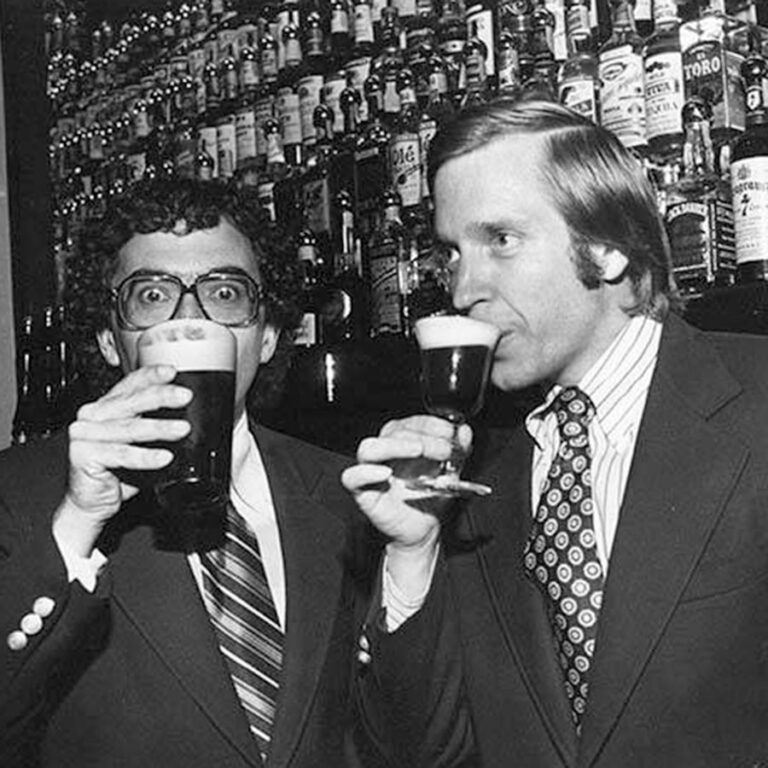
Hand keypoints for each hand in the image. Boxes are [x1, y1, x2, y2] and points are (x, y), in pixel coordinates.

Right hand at [53, 365, 191, 555]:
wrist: (91, 503)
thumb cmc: (117, 473)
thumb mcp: (140, 445)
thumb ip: (155, 429)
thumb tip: (189, 420)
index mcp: (106, 407)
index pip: (130, 385)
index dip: (151, 376)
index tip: (172, 371)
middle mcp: (92, 416)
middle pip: (131, 402)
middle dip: (161, 397)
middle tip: (185, 396)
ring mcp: (84, 434)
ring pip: (129, 428)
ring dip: (159, 428)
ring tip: (182, 429)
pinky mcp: (82, 455)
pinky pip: (121, 454)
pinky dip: (145, 457)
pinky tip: (164, 458)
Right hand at [341, 414, 472, 549]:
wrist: (425, 529)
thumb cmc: (432, 498)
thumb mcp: (452, 472)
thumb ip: (459, 451)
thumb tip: (464, 430)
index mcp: (404, 442)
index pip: (411, 422)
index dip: (431, 424)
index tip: (451, 433)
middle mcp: (386, 453)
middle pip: (394, 432)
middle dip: (423, 437)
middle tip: (444, 450)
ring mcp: (372, 471)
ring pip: (368, 448)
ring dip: (395, 445)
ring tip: (417, 451)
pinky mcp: (362, 492)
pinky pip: (352, 477)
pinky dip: (366, 472)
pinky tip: (385, 474)